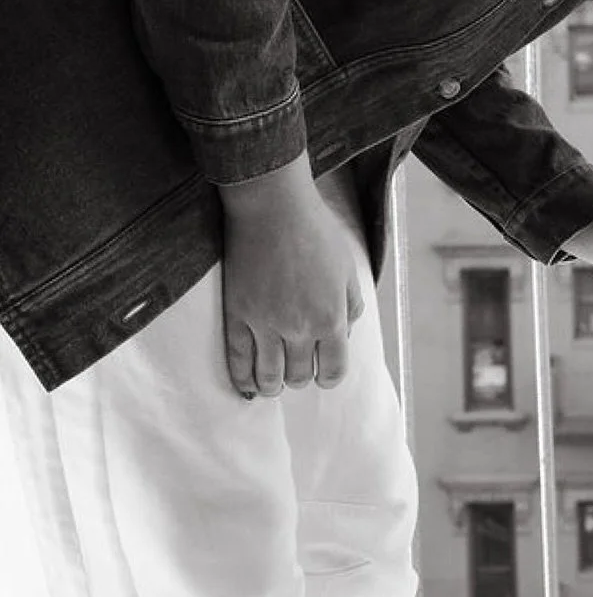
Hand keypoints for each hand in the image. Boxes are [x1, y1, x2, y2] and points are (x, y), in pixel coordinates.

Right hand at [217, 156, 362, 398]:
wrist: (272, 209)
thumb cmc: (315, 232)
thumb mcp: (347, 268)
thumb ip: (351, 305)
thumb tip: (346, 334)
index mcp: (331, 317)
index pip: (333, 369)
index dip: (330, 376)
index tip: (324, 373)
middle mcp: (299, 328)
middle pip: (300, 377)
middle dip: (302, 378)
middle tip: (298, 368)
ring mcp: (265, 325)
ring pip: (269, 377)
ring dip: (273, 385)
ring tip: (273, 383)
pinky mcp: (237, 316)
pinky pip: (238, 361)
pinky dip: (243, 380)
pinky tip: (247, 386)